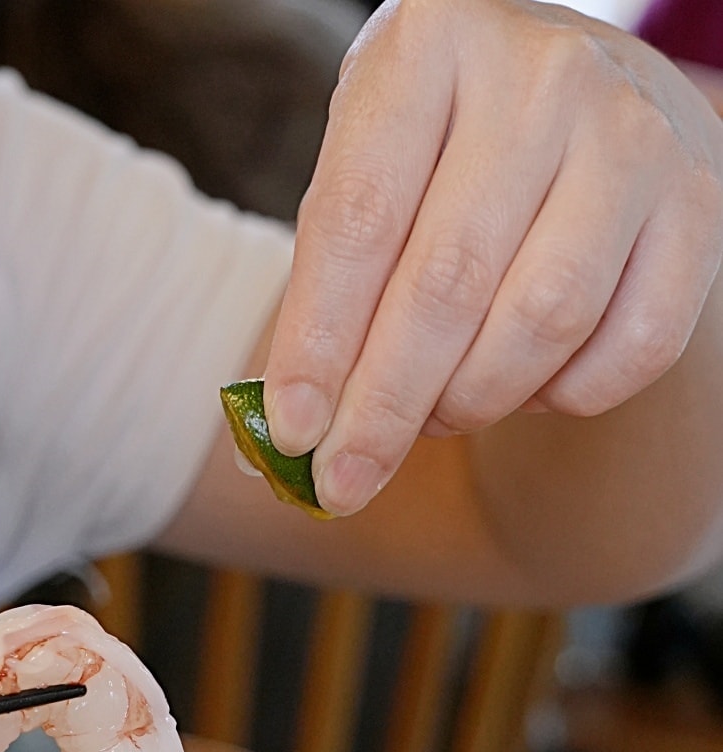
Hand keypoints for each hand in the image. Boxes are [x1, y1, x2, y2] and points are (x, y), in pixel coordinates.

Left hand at [263, 0, 722, 515]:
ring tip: (438, 417)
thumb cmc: (446, 152)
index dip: (320, 343)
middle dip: (385, 407)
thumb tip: (297, 430)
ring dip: (473, 402)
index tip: (293, 433)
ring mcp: (633, 136)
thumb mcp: (373, 169)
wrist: (584, 96)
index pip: (360, 221)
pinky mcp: (697, 206)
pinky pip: (631, 348)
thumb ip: (331, 282)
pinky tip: (526, 387)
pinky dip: (564, 398)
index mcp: (434, 44)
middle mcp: (543, 76)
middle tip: (345, 482)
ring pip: (542, 322)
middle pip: (448, 283)